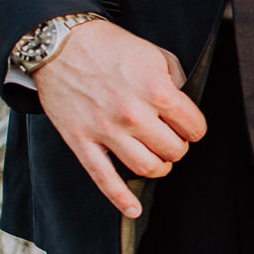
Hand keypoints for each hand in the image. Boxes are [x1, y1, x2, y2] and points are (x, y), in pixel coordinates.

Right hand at [33, 19, 207, 218]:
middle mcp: (134, 115)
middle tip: (170, 138)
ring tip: (157, 157)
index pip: (194, 128)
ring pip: (147, 168)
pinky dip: (121, 198)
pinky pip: (104, 178)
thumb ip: (175, 82)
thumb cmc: (108, 46)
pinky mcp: (81, 141)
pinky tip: (133, 209)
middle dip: (177, 147)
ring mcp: (106, 131)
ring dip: (159, 167)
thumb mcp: (154, 55)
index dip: (193, 128)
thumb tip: (183, 105)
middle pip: (173, 151)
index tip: (187, 126)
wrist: (58, 43)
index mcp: (157, 92)